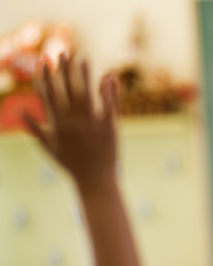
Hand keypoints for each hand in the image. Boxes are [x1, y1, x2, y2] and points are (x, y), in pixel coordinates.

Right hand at [23, 54, 118, 190]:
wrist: (95, 182)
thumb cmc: (71, 165)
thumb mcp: (49, 147)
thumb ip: (34, 128)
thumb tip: (17, 112)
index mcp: (58, 125)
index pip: (48, 96)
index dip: (44, 78)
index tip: (41, 61)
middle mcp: (73, 123)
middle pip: (67, 91)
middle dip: (63, 71)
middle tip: (63, 52)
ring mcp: (92, 125)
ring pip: (87, 95)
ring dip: (84, 75)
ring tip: (83, 58)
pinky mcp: (110, 128)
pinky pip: (109, 106)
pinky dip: (109, 92)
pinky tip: (108, 77)